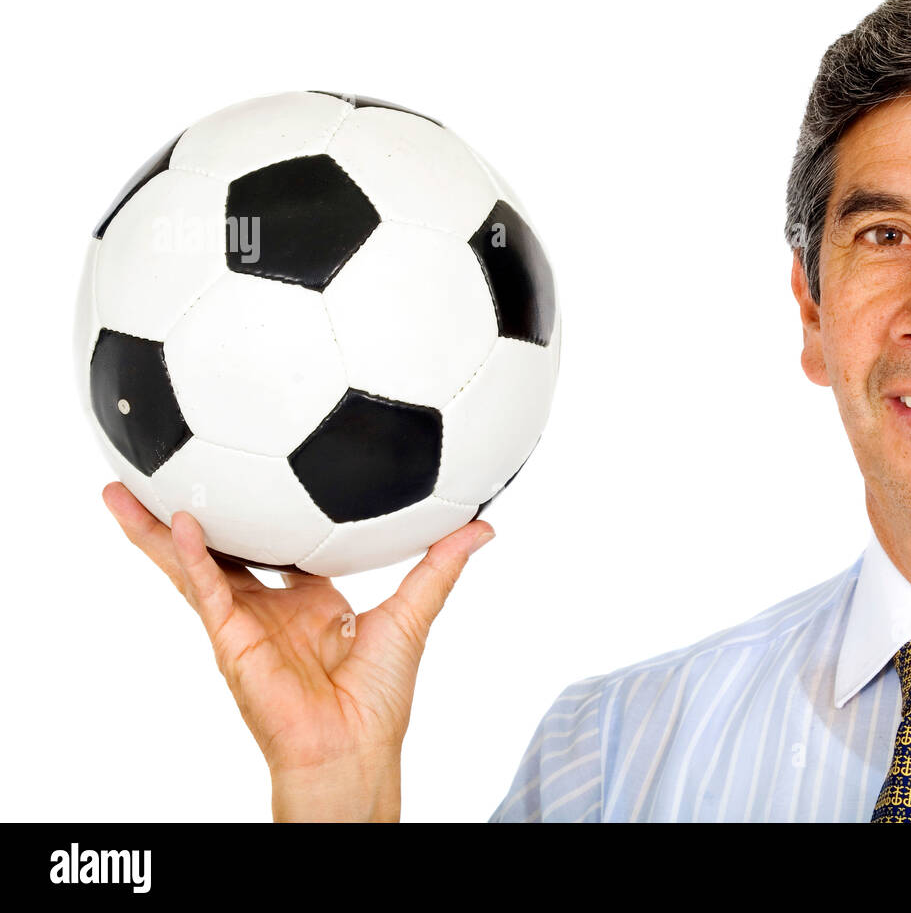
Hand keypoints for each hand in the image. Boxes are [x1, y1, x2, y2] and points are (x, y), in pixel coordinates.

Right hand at [100, 481, 494, 820]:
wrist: (354, 749)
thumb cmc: (378, 698)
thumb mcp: (414, 613)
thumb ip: (439, 566)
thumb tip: (481, 527)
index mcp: (307, 600)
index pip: (278, 546)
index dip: (263, 512)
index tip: (256, 471)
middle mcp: (269, 608)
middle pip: (222, 549)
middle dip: (191, 513)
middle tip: (163, 469)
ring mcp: (243, 624)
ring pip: (193, 565)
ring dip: (158, 531)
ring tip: (122, 491)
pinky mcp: (231, 641)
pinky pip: (207, 591)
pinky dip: (193, 558)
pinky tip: (181, 523)